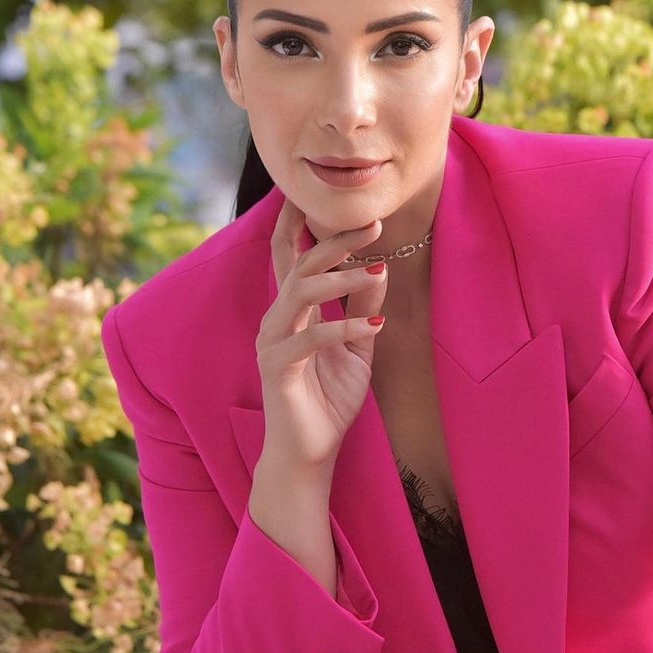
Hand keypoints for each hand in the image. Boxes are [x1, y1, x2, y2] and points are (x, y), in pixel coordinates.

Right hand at [257, 198, 388, 471]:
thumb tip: (380, 269)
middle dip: (336, 241)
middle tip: (373, 225)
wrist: (308, 454)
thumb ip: (363, 308)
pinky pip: (310, 337)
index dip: (301, 224)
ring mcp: (272, 341)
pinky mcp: (277, 367)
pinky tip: (375, 325)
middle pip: (300, 265)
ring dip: (342, 278)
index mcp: (292, 311)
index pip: (290, 257)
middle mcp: (276, 319)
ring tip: (377, 271)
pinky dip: (344, 327)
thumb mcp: (357, 348)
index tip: (327, 198)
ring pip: (301, 293)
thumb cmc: (328, 401)